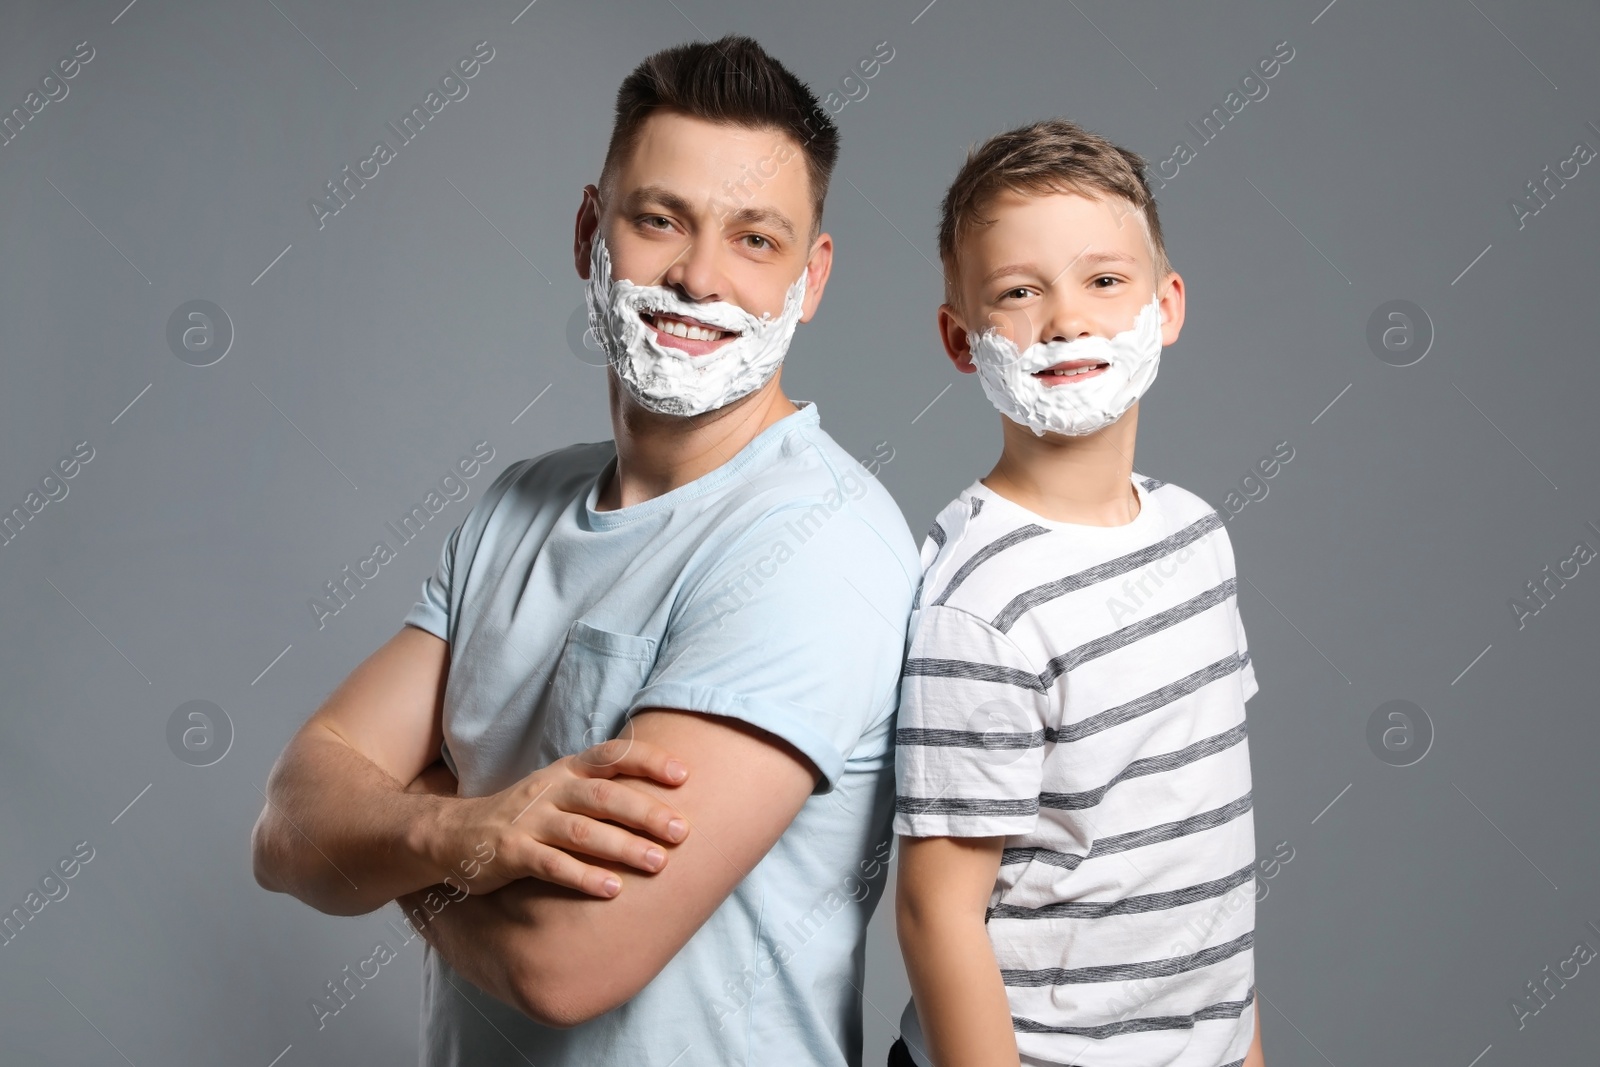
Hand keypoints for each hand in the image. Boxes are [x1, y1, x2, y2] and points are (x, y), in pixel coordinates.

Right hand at [413, 736, 690, 898]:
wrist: (452, 835)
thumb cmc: (524, 817)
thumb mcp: (559, 793)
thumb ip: (601, 791)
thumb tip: (665, 799)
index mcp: (566, 771)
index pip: (611, 755)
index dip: (648, 760)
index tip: (684, 775)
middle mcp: (550, 790)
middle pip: (604, 796)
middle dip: (646, 812)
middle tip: (682, 831)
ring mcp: (529, 821)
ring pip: (582, 831)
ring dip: (623, 846)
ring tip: (658, 863)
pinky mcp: (510, 852)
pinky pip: (551, 864)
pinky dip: (583, 876)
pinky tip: (612, 889)